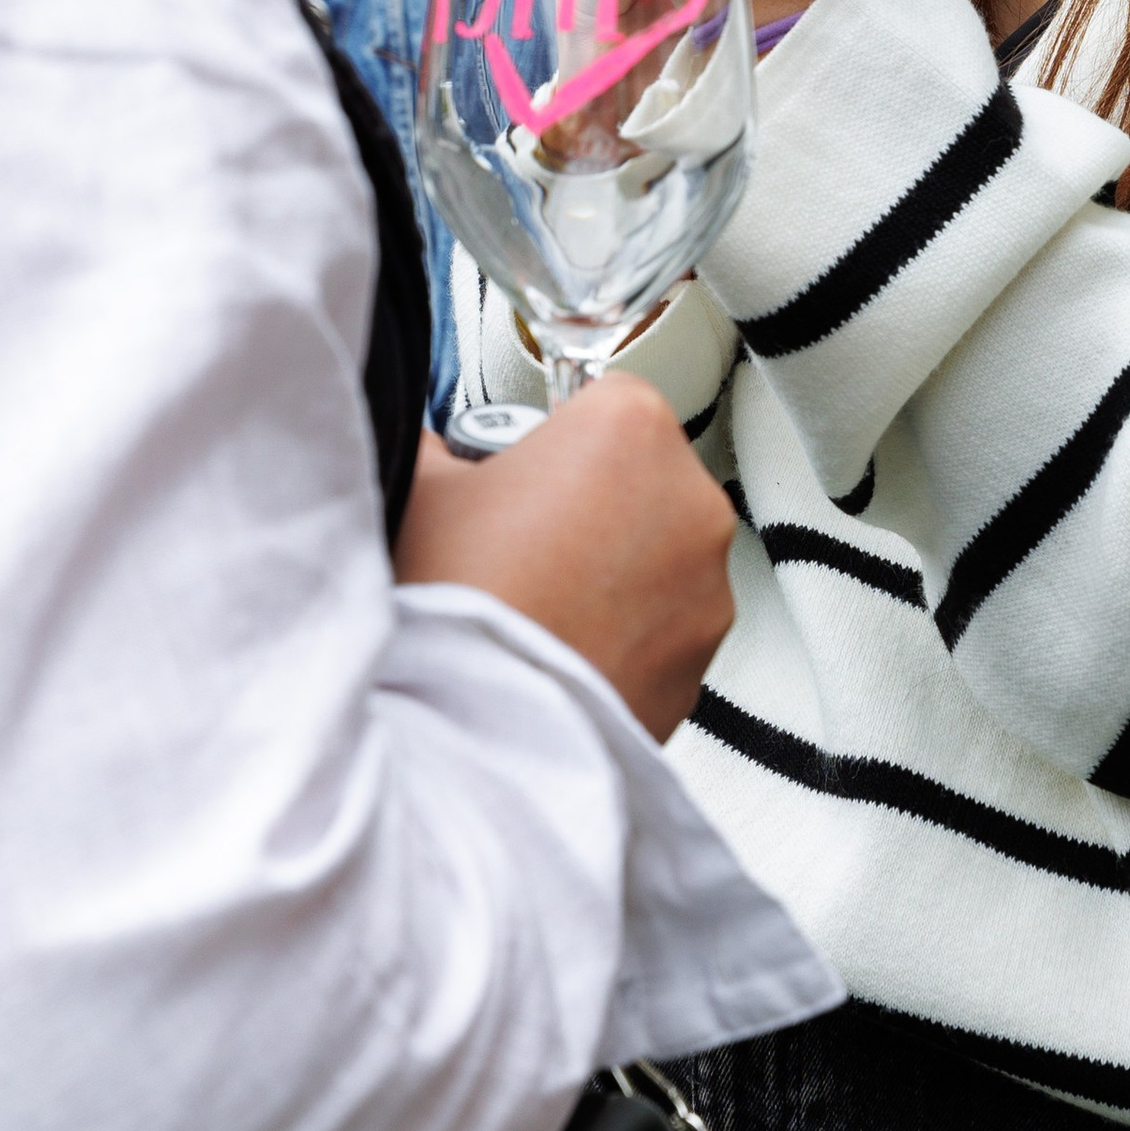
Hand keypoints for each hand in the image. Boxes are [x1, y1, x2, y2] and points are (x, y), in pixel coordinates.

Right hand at [393, 379, 735, 737]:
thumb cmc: (454, 606)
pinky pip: (665, 622)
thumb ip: (444, 447)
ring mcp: (707, 585)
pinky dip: (628, 631)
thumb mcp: (422, 488)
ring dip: (614, 568)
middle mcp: (690, 500)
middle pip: (641, 475)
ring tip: (537, 603)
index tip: (520, 468)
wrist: (472, 734)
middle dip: (591, 499)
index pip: (604, 396)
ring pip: (659, 552)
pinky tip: (562, 646)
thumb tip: (438, 448)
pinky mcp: (704, 658)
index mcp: (631, 430)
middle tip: (520, 541)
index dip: (554, 434)